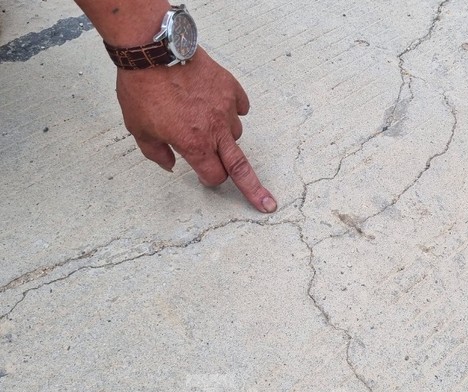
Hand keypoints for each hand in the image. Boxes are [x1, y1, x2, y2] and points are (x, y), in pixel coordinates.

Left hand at [115, 47, 276, 212]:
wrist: (153, 51)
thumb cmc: (143, 89)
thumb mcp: (139, 129)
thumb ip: (157, 153)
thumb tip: (170, 164)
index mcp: (194, 144)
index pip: (214, 175)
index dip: (209, 179)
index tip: (208, 179)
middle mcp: (215, 130)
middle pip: (240, 167)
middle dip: (255, 190)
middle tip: (268, 204)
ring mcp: (226, 107)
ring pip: (236, 132)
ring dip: (225, 135)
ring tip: (203, 119)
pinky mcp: (230, 88)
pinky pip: (240, 106)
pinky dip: (232, 110)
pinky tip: (217, 104)